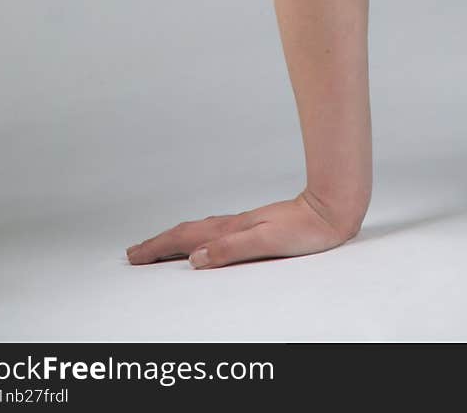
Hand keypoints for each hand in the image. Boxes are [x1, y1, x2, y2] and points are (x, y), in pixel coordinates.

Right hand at [125, 190, 362, 268]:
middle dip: (159, 244)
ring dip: (175, 239)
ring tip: (159, 246)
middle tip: (134, 253)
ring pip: (199, 231)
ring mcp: (243, 224)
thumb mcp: (267, 243)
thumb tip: (196, 258)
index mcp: (232, 230)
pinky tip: (202, 241)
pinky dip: (197, 236)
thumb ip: (232, 249)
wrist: (332, 209)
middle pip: (187, 233)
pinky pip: (214, 231)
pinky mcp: (254, 226)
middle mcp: (234, 225)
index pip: (186, 240)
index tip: (135, 256)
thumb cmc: (306, 230)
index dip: (159, 248)